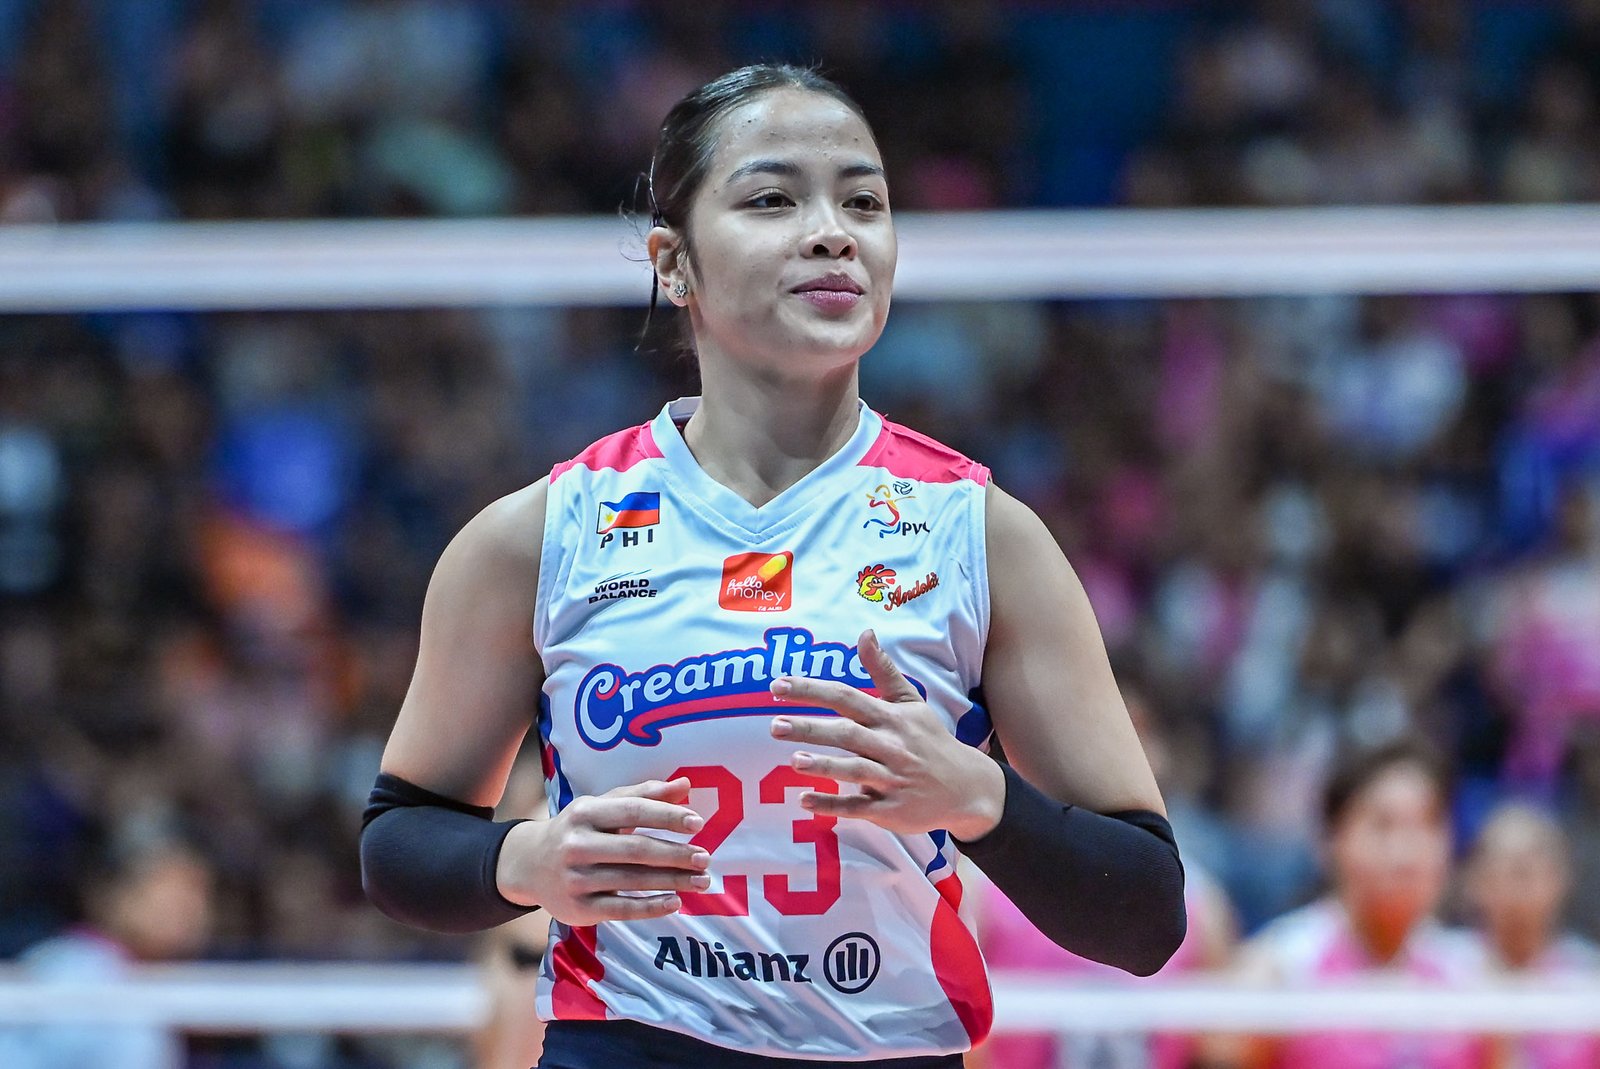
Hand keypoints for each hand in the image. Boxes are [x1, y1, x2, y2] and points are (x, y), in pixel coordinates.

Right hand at [496, 777, 710, 925]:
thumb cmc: (578, 830)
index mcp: (584, 812)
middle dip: (675, 854)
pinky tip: (675, 902)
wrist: (528, 864)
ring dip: (671, 881)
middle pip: (635, 849)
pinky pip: (621, 909)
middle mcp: (577, 845)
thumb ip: (643, 795)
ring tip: (702, 881)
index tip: (698, 823)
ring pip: (632, 880)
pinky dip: (651, 907)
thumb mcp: (603, 806)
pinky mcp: (578, 908)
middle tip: (705, 859)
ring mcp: (576, 878)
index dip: (666, 816)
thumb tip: (686, 785)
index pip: (632, 811)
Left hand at [769, 629, 1004, 840]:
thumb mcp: (910, 702)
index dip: (812, 691)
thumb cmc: (930, 740)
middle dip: (810, 728)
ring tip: (793, 761)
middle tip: (774, 725)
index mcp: (890, 717)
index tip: (777, 686)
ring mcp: (891, 779)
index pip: (846, 697)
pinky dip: (833, 804)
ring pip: (854, 770)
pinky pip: (859, 807)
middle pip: (846, 733)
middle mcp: (890, 746)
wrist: (966, 787)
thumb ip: (883, 670)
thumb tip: (865, 632)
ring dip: (824, 766)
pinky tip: (805, 800)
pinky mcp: (891, 809)